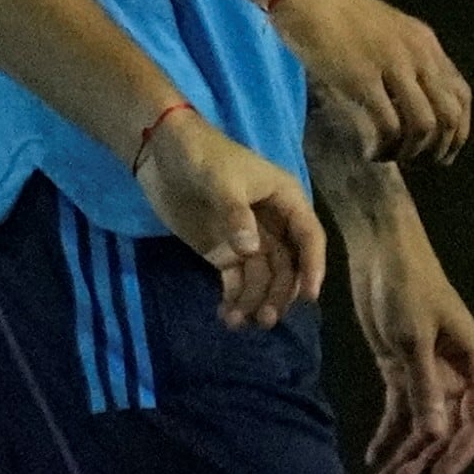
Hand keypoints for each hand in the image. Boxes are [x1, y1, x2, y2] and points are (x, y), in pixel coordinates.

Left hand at [134, 113, 327, 327]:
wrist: (161, 152)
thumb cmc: (201, 155)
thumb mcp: (221, 180)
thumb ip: (236, 214)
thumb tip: (250, 250)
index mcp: (285, 199)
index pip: (308, 237)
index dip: (312, 267)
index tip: (308, 297)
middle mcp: (273, 224)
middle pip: (287, 266)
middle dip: (279, 293)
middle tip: (264, 318)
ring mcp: (248, 240)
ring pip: (263, 278)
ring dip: (255, 301)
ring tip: (238, 321)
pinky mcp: (224, 252)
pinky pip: (237, 281)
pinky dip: (234, 299)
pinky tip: (226, 315)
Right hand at [271, 0, 471, 165]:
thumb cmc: (336, 13)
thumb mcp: (385, 34)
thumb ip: (403, 63)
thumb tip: (408, 104)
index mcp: (426, 43)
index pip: (461, 95)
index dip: (459, 131)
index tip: (444, 152)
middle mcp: (418, 55)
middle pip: (448, 116)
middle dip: (439, 149)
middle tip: (418, 163)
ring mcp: (393, 66)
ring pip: (423, 126)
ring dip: (409, 152)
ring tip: (388, 156)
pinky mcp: (364, 79)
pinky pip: (388, 126)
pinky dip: (384, 148)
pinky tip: (370, 152)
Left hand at [342, 186, 473, 473]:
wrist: (381, 251)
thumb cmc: (407, 287)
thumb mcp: (414, 338)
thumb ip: (425, 388)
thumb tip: (437, 434)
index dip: (460, 452)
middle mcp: (457, 372)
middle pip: (448, 428)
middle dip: (426, 456)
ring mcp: (428, 372)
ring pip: (423, 423)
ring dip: (406, 451)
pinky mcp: (400, 368)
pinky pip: (400, 409)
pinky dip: (389, 433)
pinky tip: (375, 457)